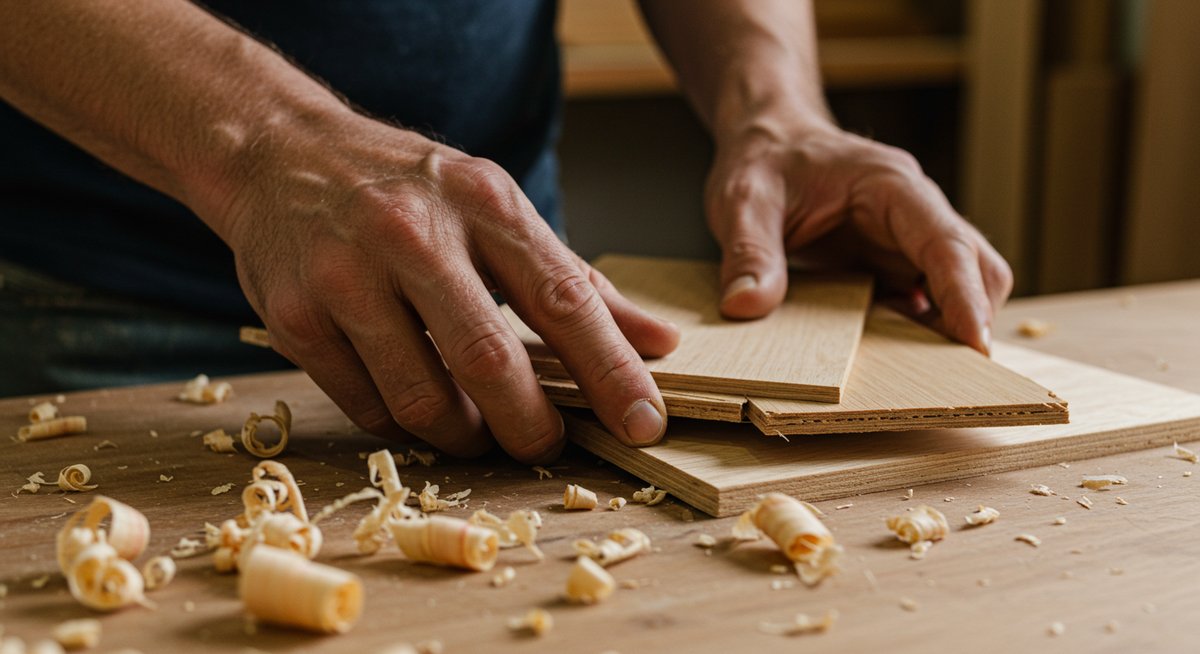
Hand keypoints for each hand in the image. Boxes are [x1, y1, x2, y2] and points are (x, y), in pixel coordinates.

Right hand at [206, 115, 678, 460]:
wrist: (279, 153)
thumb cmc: (408, 189)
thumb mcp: (496, 208)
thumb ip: (575, 279)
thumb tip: (658, 341)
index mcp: (482, 203)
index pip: (563, 298)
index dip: (610, 370)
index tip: (644, 422)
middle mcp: (412, 234)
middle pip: (488, 359)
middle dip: (530, 425)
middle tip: (547, 446)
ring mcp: (345, 275)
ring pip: (421, 397)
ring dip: (464, 435)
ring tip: (478, 430)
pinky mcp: (294, 315)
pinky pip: (365, 405)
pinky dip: (403, 424)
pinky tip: (416, 406)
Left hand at [705, 123, 1012, 353]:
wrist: (767, 143)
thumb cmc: (764, 160)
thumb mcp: (742, 199)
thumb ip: (748, 250)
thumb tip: (746, 305)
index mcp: (892, 186)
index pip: (946, 242)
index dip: (965, 295)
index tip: (976, 344)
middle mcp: (914, 214)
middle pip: (976, 268)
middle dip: (972, 318)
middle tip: (951, 375)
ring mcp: (907, 242)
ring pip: (960, 288)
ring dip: (948, 330)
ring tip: (919, 376)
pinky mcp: (892, 266)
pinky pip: (925, 302)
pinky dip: (919, 333)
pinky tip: (891, 361)